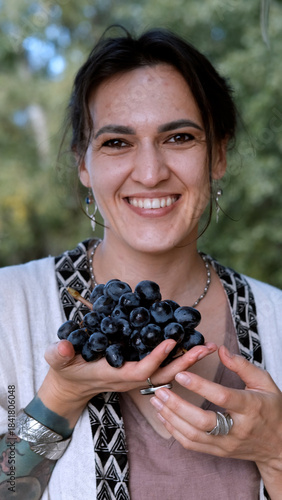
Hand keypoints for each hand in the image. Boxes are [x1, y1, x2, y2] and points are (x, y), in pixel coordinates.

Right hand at [38, 339, 216, 427]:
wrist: (71, 387)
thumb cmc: (66, 372)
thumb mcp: (57, 361)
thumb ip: (59, 354)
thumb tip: (62, 347)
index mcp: (116, 375)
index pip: (142, 370)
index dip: (157, 356)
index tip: (172, 340)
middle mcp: (132, 379)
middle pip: (164, 374)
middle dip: (186, 362)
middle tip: (206, 347)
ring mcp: (137, 378)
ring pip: (168, 372)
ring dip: (188, 360)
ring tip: (208, 346)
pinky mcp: (139, 373)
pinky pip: (163, 368)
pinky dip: (178, 359)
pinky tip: (191, 346)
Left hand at [150, 346, 281, 496]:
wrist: (279, 445)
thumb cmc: (271, 408)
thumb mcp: (264, 382)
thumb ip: (242, 365)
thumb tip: (220, 350)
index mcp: (250, 407)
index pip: (222, 397)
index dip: (200, 386)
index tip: (181, 374)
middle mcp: (237, 429)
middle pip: (203, 422)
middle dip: (178, 406)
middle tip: (161, 391)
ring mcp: (227, 444)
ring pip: (194, 436)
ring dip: (171, 418)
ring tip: (156, 401)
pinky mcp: (219, 452)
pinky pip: (192, 445)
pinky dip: (175, 432)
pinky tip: (164, 417)